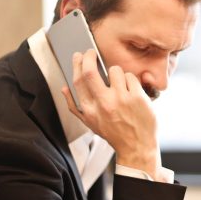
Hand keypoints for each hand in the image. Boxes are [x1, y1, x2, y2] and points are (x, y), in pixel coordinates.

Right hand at [63, 50, 160, 177]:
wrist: (136, 147)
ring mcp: (121, 99)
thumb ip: (74, 106)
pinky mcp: (137, 97)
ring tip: (120, 84)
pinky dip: (130, 81)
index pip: (78, 81)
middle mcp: (103, 104)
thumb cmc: (114, 134)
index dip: (77, 64)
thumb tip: (64, 88)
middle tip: (92, 52)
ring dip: (116, 73)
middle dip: (89, 56)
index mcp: (89, 110)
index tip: (79, 56)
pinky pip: (130, 76)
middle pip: (90, 71)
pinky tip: (131, 91)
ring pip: (115, 70)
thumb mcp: (90, 123)